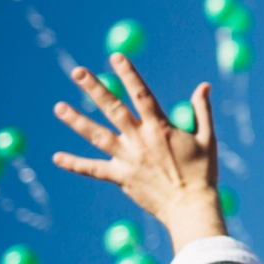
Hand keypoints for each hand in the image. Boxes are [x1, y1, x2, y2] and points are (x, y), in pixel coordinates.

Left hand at [51, 54, 225, 251]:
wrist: (190, 207)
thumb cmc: (203, 173)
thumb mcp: (207, 138)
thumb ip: (202, 110)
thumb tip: (203, 86)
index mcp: (161, 128)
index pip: (141, 94)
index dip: (128, 74)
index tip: (115, 56)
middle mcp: (140, 140)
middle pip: (113, 109)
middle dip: (94, 89)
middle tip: (77, 71)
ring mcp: (128, 159)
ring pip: (97, 135)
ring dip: (77, 120)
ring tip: (58, 106)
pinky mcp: (121, 177)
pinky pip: (93, 169)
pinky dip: (75, 163)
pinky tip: (56, 157)